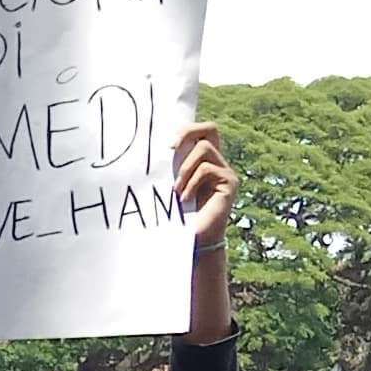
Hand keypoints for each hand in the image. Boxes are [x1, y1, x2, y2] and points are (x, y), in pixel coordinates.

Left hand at [178, 122, 236, 254]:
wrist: (194, 241)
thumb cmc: (177, 217)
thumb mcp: (169, 188)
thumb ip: (166, 170)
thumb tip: (140, 152)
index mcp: (201, 161)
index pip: (199, 131)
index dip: (185, 129)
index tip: (165, 145)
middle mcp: (216, 161)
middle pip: (210, 128)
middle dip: (189, 132)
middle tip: (171, 148)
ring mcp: (225, 171)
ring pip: (204, 148)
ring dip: (185, 168)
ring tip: (176, 190)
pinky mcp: (230, 182)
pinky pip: (207, 169)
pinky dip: (191, 183)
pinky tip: (184, 199)